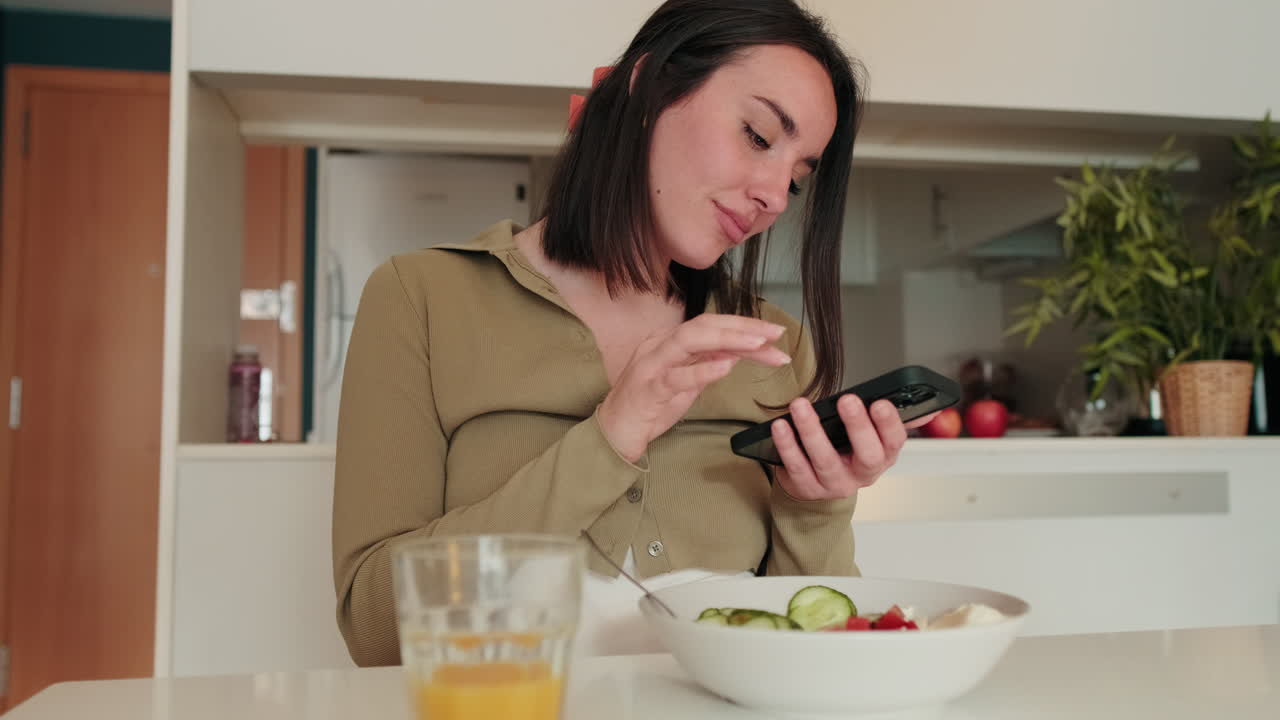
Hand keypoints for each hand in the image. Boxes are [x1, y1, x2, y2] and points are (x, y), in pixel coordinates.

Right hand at [598, 314, 791, 462]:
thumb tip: (736, 354)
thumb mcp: (684, 384)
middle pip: (705, 325)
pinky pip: (675, 377)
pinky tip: (726, 367)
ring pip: (690, 341)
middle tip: (776, 334)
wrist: (613, 434)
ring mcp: (651, 365)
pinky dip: (701, 370)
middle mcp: (659, 345)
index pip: (712, 325)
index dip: (745, 326)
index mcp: (669, 341)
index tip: (775, 334)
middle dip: (743, 327)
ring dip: (728, 340)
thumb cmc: (649, 407)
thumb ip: (705, 365)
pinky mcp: (647, 390)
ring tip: (759, 343)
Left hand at [771, 396, 938, 500]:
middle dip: (858, 427)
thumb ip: (894, 421)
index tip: (879, 403)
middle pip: (866, 455)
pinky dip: (787, 446)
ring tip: (800, 405)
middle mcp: (862, 474)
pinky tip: (780, 426)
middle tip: (847, 400)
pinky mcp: (806, 489)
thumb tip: (930, 407)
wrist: (820, 489)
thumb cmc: (847, 452)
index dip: (889, 424)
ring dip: (812, 431)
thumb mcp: (874, 439)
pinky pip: (796, 467)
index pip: (894, 442)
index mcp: (883, 456)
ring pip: (825, 460)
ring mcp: (834, 485)